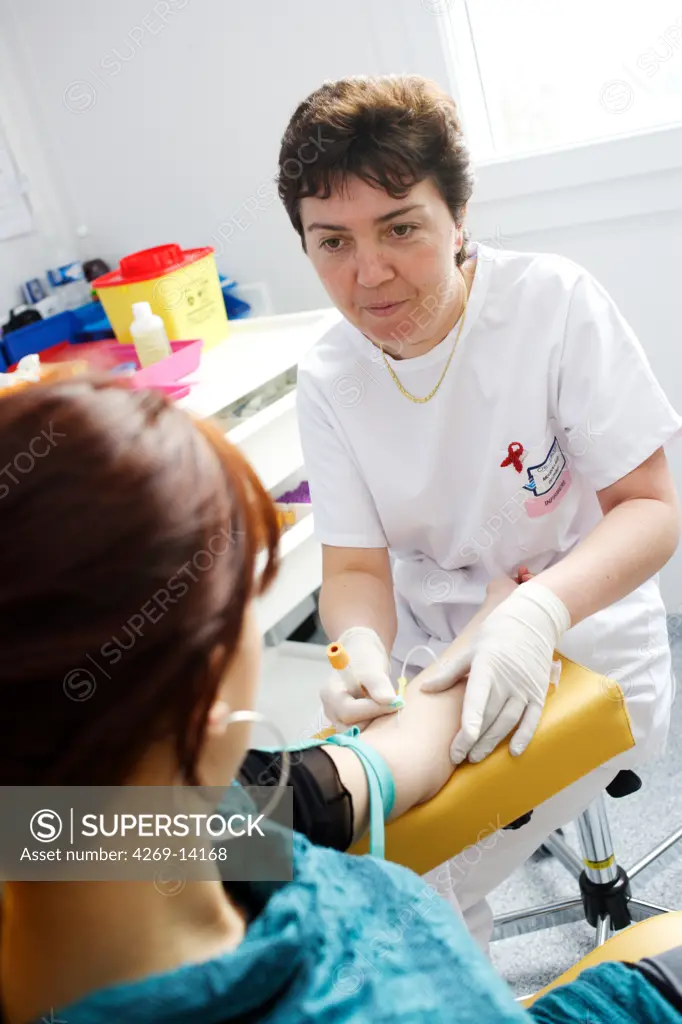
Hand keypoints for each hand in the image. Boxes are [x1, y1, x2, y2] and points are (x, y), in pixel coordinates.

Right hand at [320, 626, 398, 731]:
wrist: (362, 654)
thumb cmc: (364, 658)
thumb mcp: (372, 667)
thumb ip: (378, 684)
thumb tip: (389, 700)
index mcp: (330, 694)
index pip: (349, 712)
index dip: (373, 709)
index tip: (395, 702)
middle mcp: (330, 709)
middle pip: (350, 726)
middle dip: (373, 719)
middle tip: (393, 708)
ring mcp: (337, 717)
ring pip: (356, 731)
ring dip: (374, 723)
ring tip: (388, 709)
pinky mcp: (348, 721)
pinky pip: (361, 729)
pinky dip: (373, 723)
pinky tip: (383, 712)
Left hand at [420, 580, 569, 762]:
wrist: (532, 620)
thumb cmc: (495, 635)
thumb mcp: (468, 650)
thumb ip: (449, 673)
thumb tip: (425, 690)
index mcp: (486, 668)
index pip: (477, 701)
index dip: (470, 725)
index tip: (461, 743)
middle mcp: (507, 681)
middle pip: (489, 717)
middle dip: (474, 740)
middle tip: (457, 757)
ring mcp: (525, 688)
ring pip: (507, 722)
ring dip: (492, 742)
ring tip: (476, 757)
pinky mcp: (538, 693)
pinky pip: (532, 720)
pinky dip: (524, 737)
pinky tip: (513, 752)